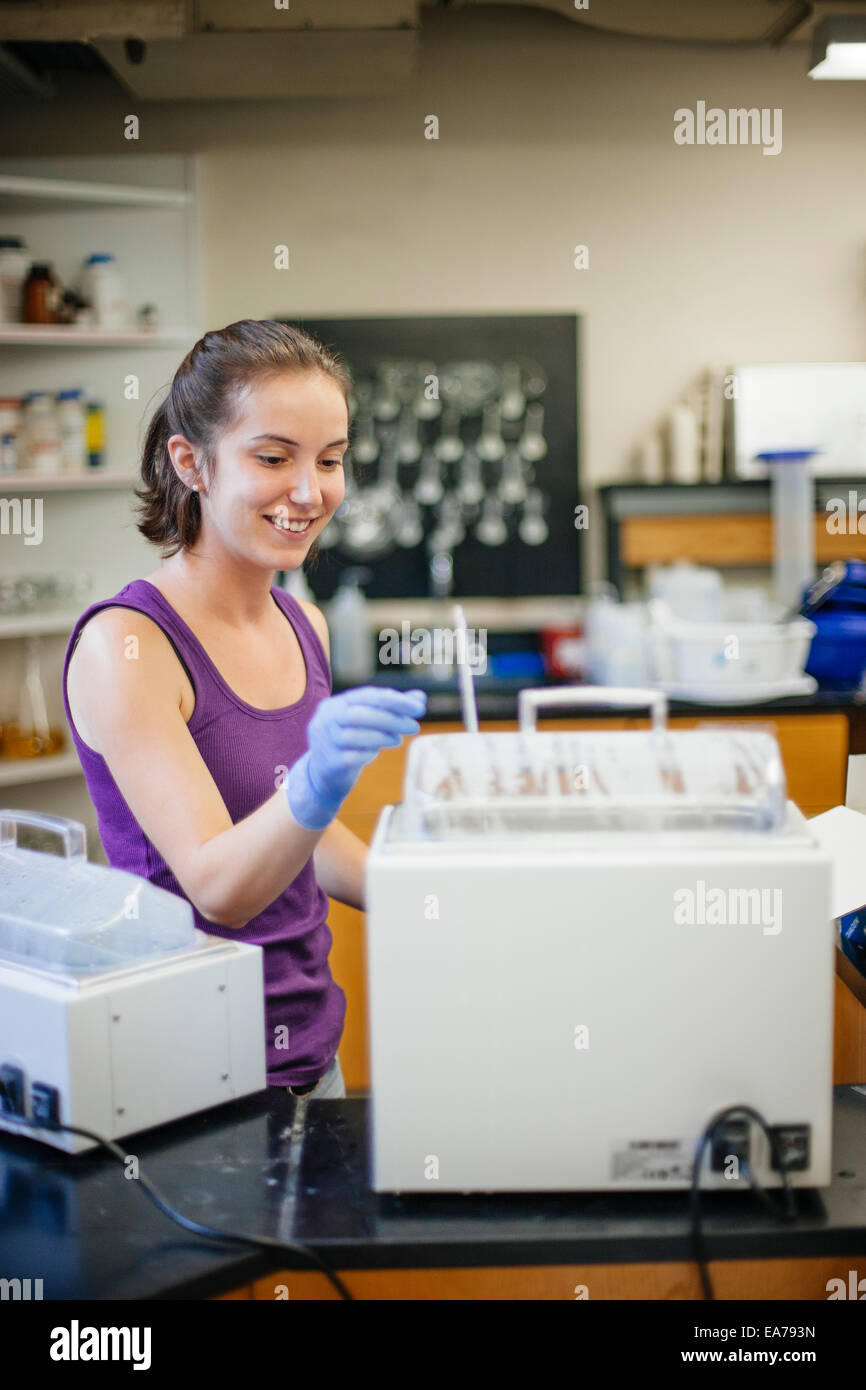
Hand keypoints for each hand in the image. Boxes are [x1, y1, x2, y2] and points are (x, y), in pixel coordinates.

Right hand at [286, 686, 426, 829]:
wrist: (323, 776)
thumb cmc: (351, 743)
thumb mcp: (369, 723)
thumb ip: (392, 708)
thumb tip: (420, 697)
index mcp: (334, 704)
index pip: (367, 695)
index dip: (395, 700)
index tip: (419, 707)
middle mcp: (325, 720)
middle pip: (359, 714)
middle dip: (391, 718)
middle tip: (414, 726)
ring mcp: (325, 742)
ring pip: (356, 736)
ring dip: (383, 736)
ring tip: (398, 739)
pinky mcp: (330, 763)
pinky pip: (353, 756)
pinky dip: (369, 753)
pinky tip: (376, 752)